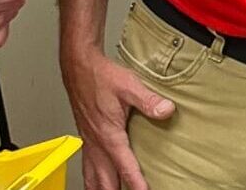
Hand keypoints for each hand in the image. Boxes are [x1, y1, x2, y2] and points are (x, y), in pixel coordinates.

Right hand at [62, 45, 173, 189]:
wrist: (79, 68)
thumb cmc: (101, 76)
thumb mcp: (129, 85)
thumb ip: (148, 100)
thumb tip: (166, 110)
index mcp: (109, 136)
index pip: (126, 169)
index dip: (137, 185)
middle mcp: (97, 145)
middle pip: (106, 183)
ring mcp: (90, 144)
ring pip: (93, 180)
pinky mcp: (87, 140)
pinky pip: (88, 170)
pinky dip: (93, 182)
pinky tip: (97, 183)